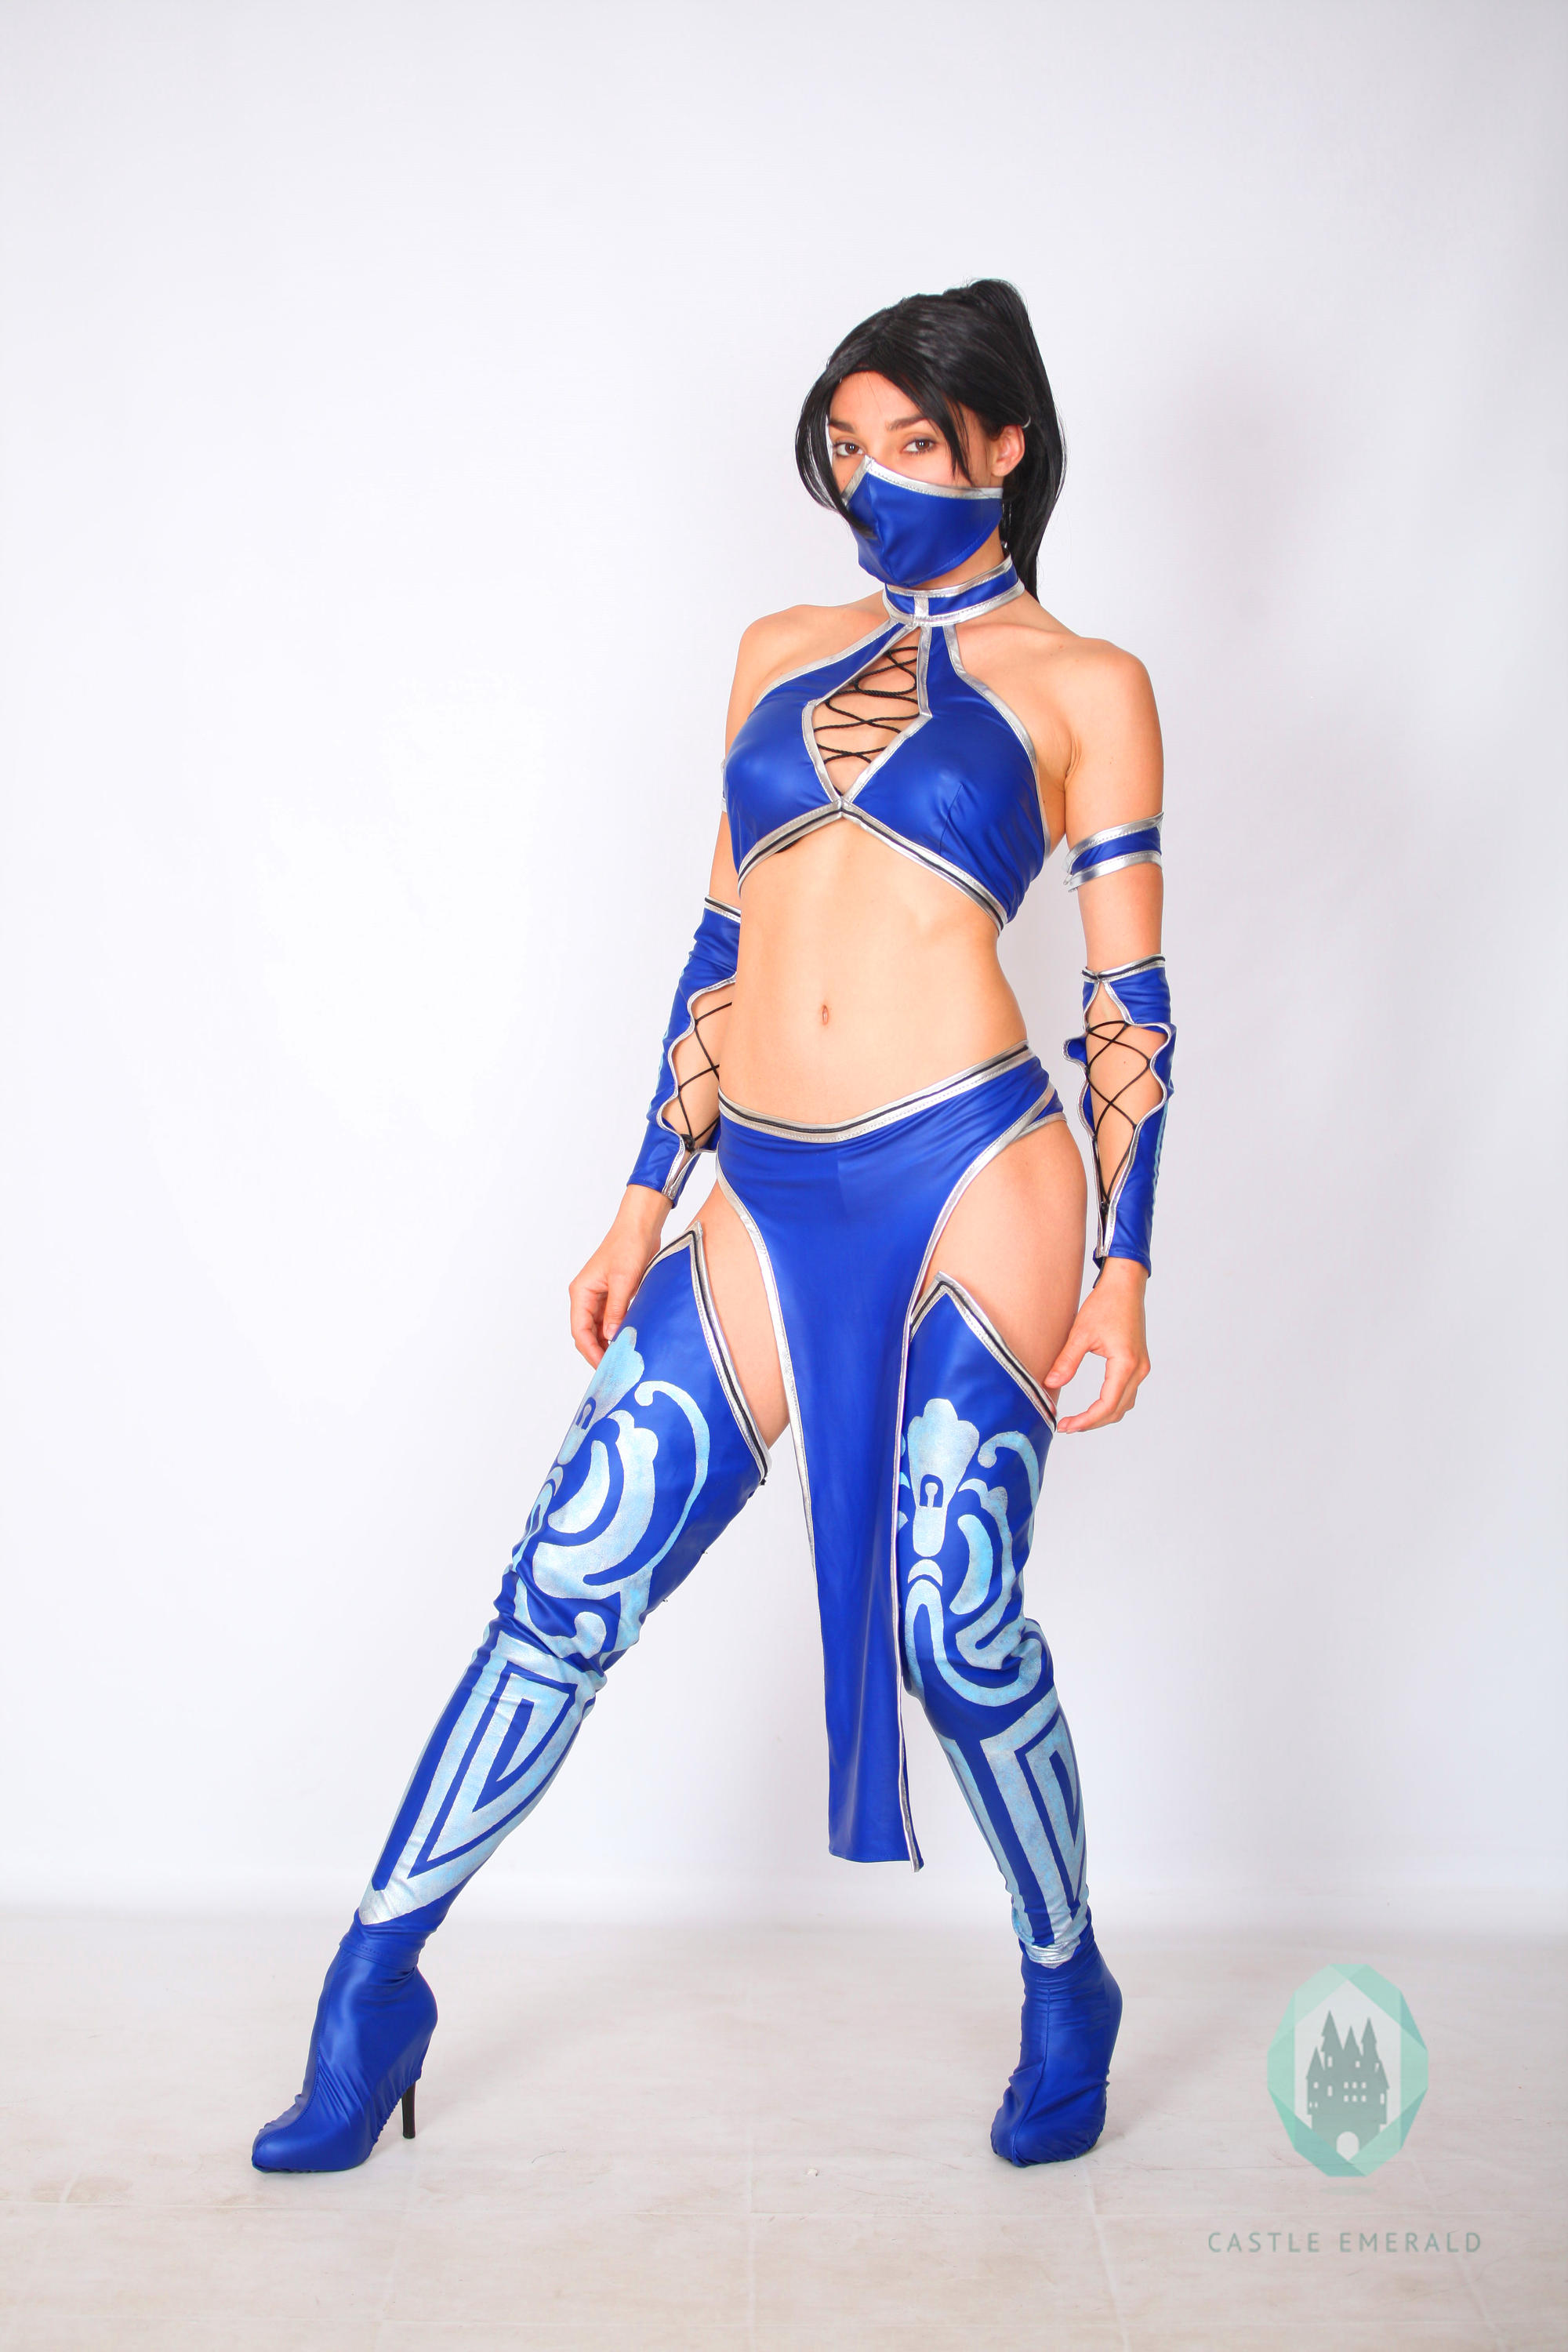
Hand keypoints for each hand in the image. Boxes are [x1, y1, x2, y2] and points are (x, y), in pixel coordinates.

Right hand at [569, 1187, 668, 1365]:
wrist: (640, 1227)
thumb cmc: (628, 1246)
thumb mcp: (623, 1280)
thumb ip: (616, 1310)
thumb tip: (611, 1338)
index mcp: (581, 1292)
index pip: (580, 1331)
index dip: (590, 1352)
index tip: (605, 1368)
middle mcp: (586, 1297)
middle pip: (587, 1334)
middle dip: (598, 1353)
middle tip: (615, 1371)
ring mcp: (599, 1298)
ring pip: (599, 1330)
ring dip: (608, 1345)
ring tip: (623, 1362)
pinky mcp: (613, 1297)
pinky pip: (611, 1322)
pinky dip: (617, 1334)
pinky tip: (628, 1344)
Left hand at [1045, 1258, 1150, 1434]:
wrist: (1126, 1285)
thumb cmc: (1106, 1304)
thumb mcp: (1081, 1333)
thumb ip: (1066, 1361)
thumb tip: (1051, 1383)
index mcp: (1125, 1364)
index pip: (1107, 1405)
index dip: (1086, 1420)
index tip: (1066, 1425)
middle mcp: (1138, 1369)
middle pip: (1118, 1410)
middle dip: (1093, 1422)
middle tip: (1068, 1426)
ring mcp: (1141, 1367)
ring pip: (1125, 1404)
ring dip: (1103, 1415)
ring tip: (1079, 1420)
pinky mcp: (1139, 1363)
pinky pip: (1127, 1392)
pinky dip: (1111, 1403)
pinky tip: (1094, 1405)